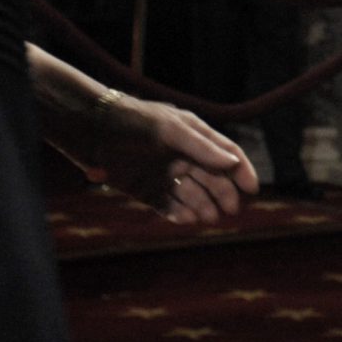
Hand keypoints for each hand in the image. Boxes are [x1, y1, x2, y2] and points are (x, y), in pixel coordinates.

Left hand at [87, 92, 259, 223]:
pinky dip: (178, 213)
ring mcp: (163, 174)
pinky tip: (186, 219)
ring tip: (208, 218)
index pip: (225, 153)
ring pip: (191, 195)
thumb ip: (202, 147)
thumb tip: (233, 162)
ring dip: (202, 206)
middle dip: (223, 194)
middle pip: (211, 178)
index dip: (240, 170)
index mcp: (192, 135)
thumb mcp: (171, 130)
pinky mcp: (145, 190)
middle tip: (229, 210)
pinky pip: (167, 206)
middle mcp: (181, 156)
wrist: (90, 130)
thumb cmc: (134, 122)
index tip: (251, 189)